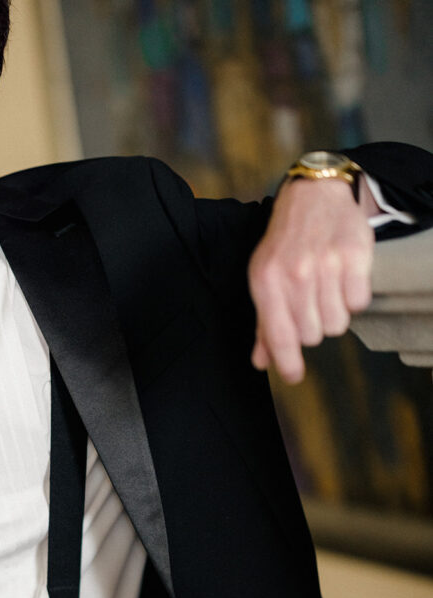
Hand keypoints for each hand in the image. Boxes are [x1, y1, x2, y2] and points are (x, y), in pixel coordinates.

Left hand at [248, 178, 376, 383]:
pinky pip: (358, 302)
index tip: (294, 376)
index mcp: (267, 282)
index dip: (288, 363)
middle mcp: (295, 274)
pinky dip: (353, 297)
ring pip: (337, 323)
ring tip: (327, 290)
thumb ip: (264, 324)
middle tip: (311, 305)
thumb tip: (262, 361)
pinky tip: (343, 280)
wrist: (312, 196)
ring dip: (334, 313)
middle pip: (312, 335)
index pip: (280, 337)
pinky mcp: (354, 255)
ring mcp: (326, 264)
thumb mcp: (264, 279)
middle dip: (313, 327)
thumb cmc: (285, 244)